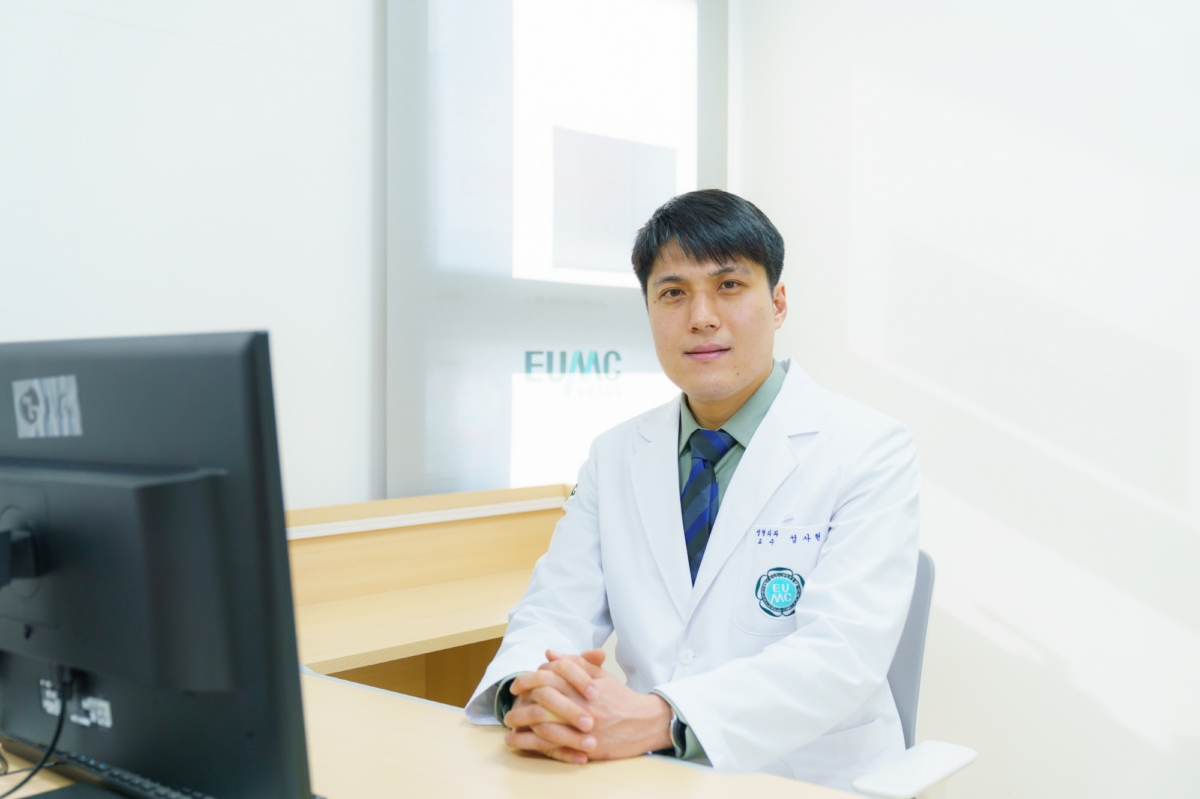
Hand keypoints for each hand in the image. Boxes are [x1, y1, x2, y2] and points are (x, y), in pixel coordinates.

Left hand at [504, 649, 672, 763]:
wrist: (645, 722)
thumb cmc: (621, 698)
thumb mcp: (600, 676)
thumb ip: (574, 664)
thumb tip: (549, 654)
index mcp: (583, 684)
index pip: (549, 677)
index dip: (528, 680)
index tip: (516, 686)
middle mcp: (581, 704)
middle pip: (542, 700)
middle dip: (521, 703)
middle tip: (509, 708)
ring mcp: (583, 726)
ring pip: (544, 724)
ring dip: (522, 726)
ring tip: (510, 727)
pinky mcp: (585, 746)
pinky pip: (554, 746)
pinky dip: (533, 744)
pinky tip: (521, 742)